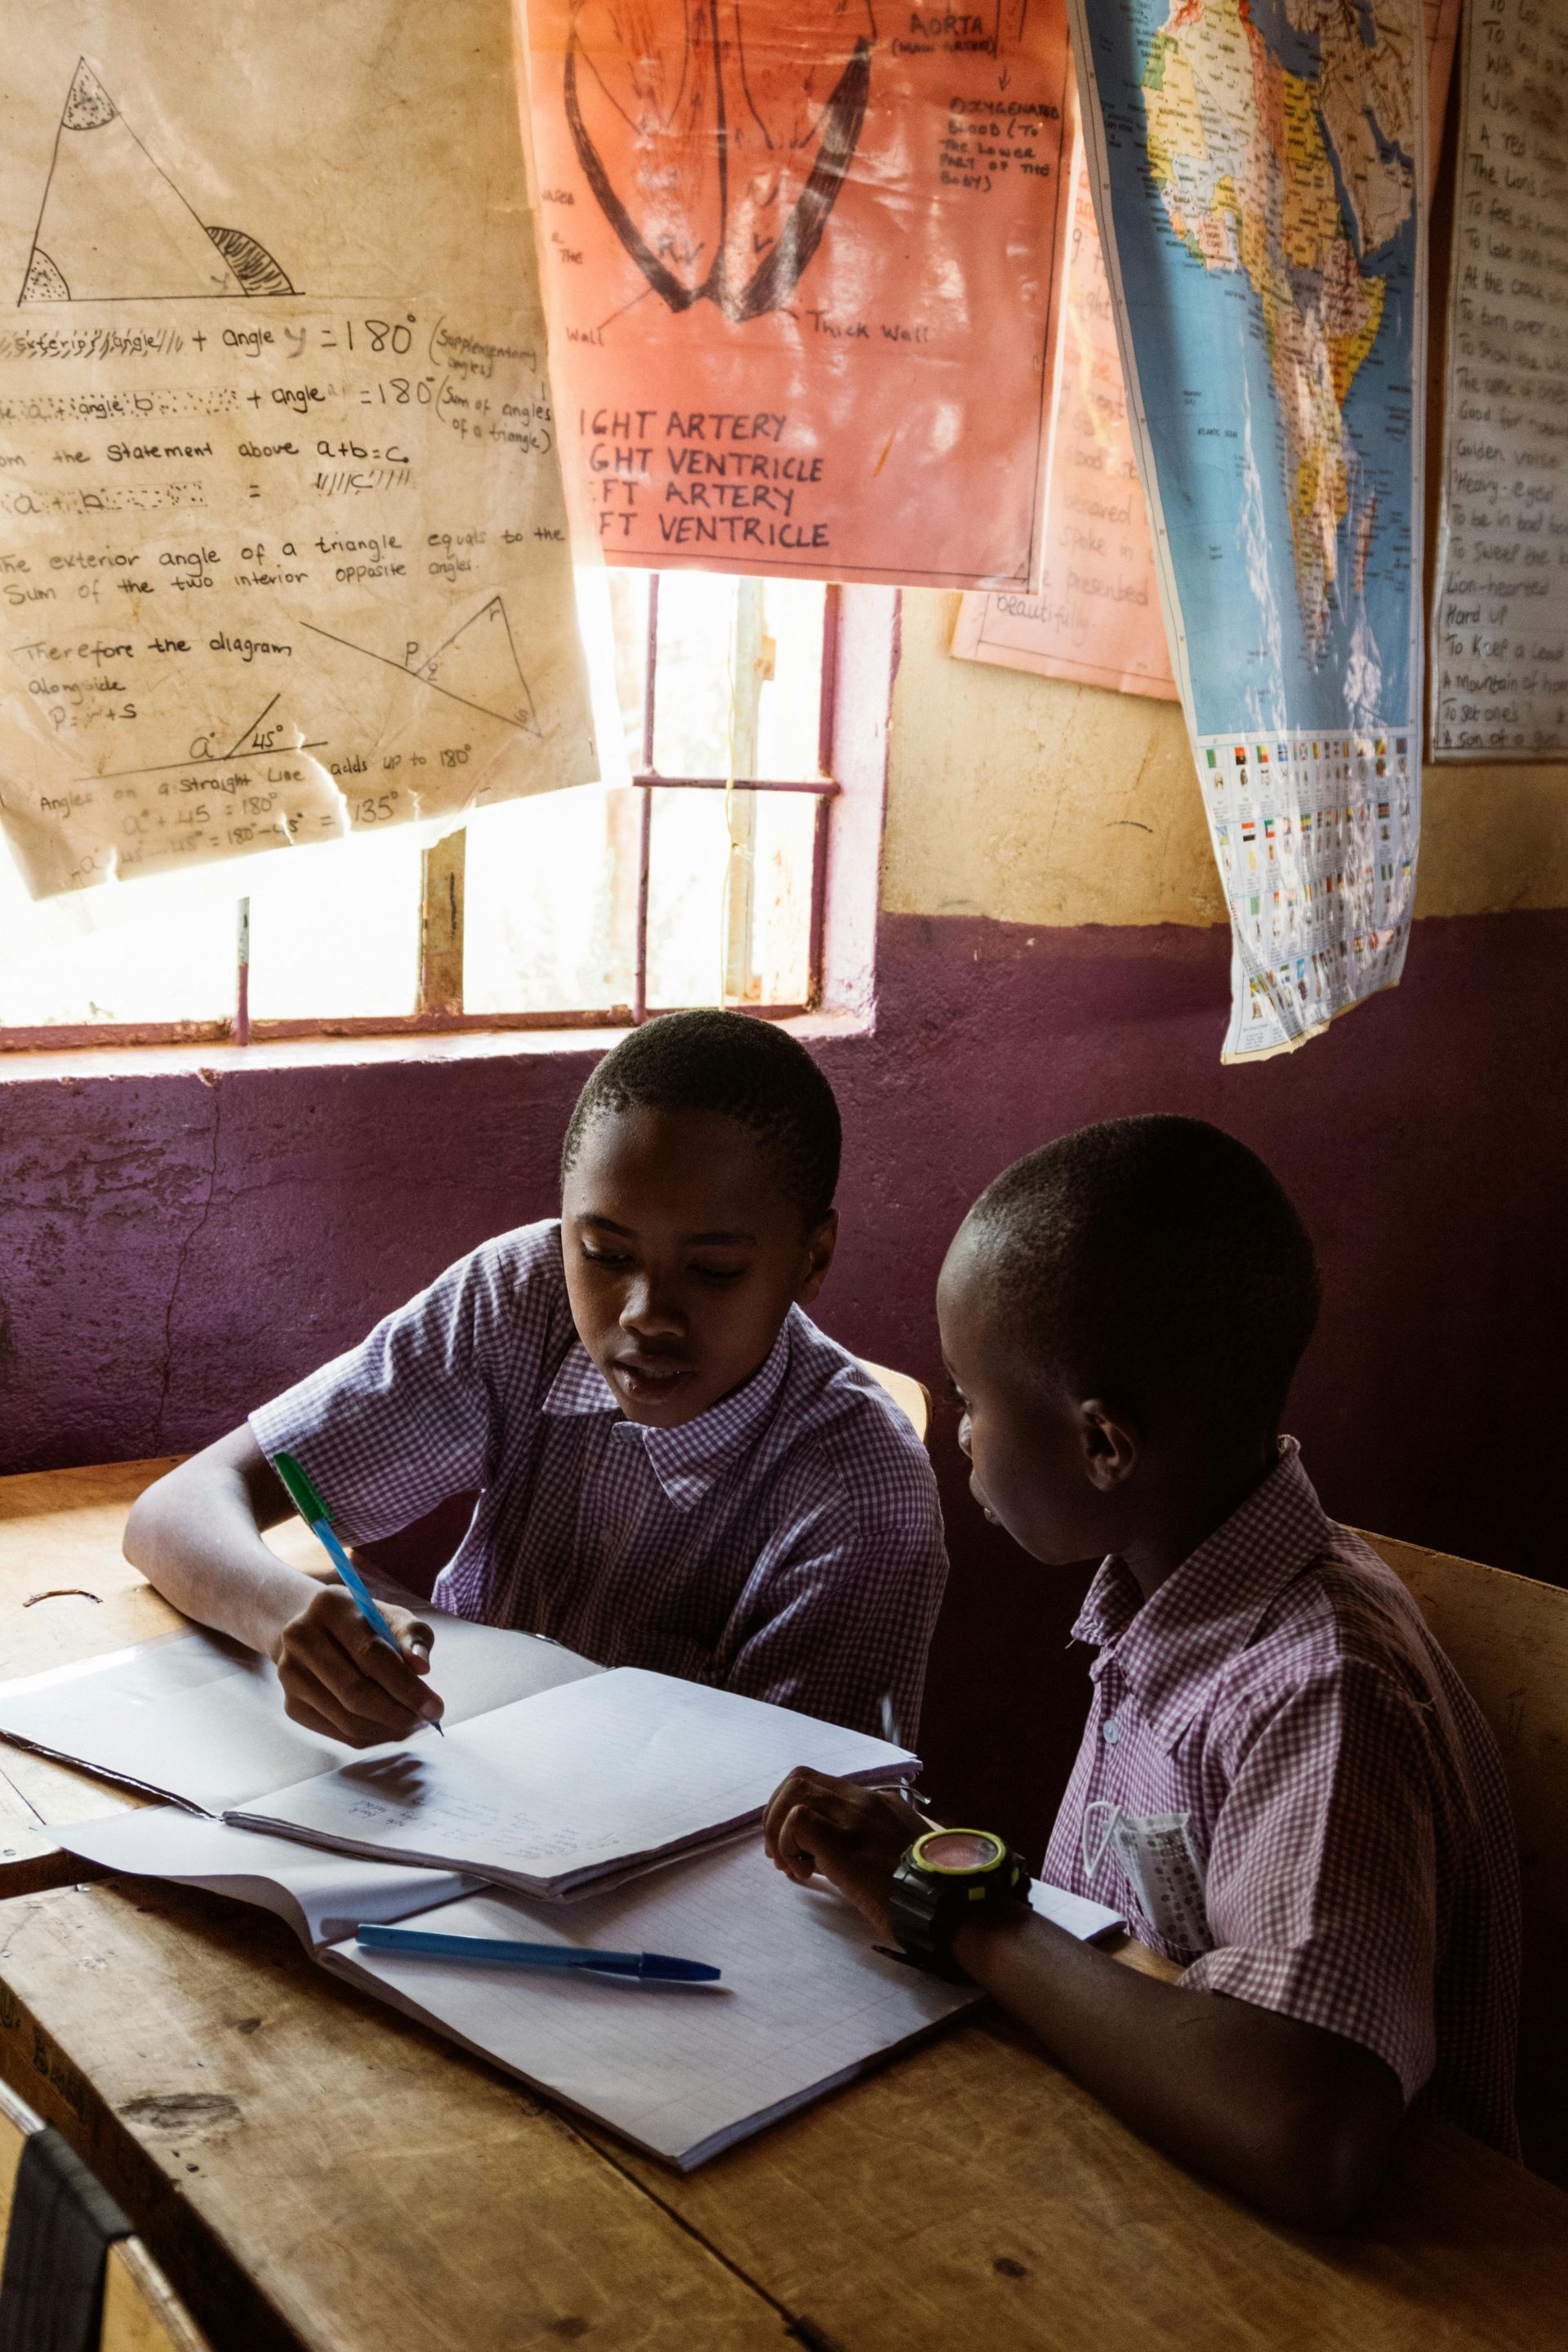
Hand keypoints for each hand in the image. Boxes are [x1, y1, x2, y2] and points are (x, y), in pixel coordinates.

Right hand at [270, 1585, 442, 1746]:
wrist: (312, 1630)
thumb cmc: (362, 1623)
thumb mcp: (391, 1616)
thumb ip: (412, 1636)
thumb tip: (421, 1667)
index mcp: (331, 1606)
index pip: (372, 1655)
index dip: (406, 1686)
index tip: (436, 1707)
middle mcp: (301, 1638)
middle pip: (355, 1692)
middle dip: (399, 1713)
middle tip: (427, 1720)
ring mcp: (290, 1674)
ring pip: (346, 1719)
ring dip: (387, 1729)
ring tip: (412, 1723)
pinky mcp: (291, 1704)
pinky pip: (337, 1732)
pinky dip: (370, 1736)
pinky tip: (389, 1727)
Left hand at [761, 1767, 927, 1937]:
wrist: (948, 1904)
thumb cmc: (926, 1890)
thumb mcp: (897, 1856)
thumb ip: (862, 1846)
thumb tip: (818, 1855)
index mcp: (879, 1803)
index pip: (822, 1786)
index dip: (796, 1811)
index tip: (794, 1849)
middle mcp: (865, 1801)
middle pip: (800, 1778)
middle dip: (776, 1812)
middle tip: (781, 1854)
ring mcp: (856, 1816)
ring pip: (794, 1790)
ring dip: (778, 1827)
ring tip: (788, 1863)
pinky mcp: (846, 1841)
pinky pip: (798, 1819)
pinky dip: (788, 1842)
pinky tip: (803, 1872)